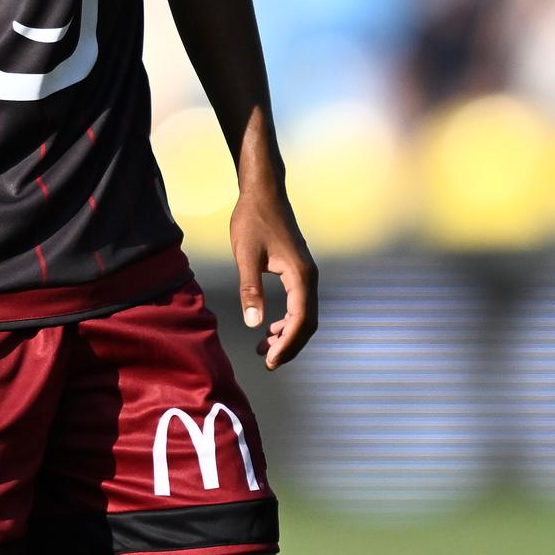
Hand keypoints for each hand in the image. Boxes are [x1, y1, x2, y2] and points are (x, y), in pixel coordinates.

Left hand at [230, 184, 317, 369]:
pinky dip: (286, 320)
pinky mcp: (298, 270)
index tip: (270, 361)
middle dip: (289, 345)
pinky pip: (299, 304)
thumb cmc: (253, 220)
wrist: (263, 192)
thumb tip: (253, 324)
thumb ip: (250, 289)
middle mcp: (309, 277)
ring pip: (304, 314)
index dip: (286, 344)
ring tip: (263, 349)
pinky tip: (268, 327)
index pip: (300, 320)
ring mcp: (306, 273)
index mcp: (300, 276)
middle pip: (307, 322)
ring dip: (287, 334)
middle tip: (267, 362)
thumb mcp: (246, 256)